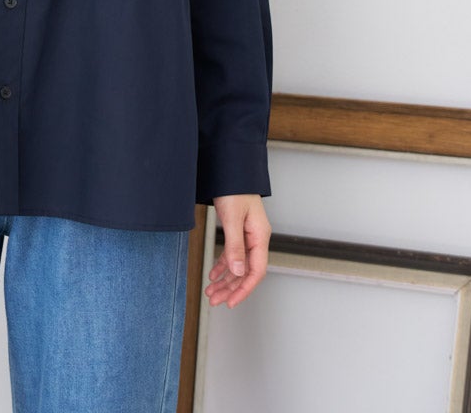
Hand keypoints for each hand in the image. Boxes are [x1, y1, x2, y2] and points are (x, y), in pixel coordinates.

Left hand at [205, 193, 269, 308]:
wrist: (229, 168)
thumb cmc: (234, 188)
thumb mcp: (232, 218)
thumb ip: (234, 246)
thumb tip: (237, 272)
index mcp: (259, 236)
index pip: (256, 271)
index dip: (244, 289)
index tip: (231, 302)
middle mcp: (256, 238)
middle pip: (246, 271)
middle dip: (231, 288)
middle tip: (214, 300)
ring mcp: (247, 235)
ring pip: (238, 265)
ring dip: (225, 279)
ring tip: (210, 291)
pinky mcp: (238, 231)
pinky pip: (232, 254)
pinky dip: (223, 265)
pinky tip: (213, 274)